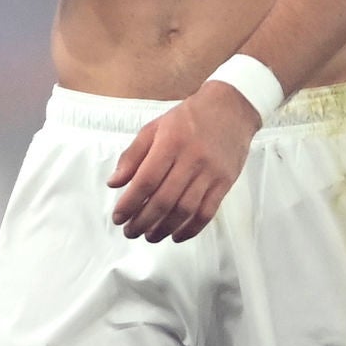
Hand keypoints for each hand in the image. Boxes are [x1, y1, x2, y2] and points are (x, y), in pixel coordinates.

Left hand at [108, 82, 261, 242]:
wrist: (231, 108)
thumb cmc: (189, 118)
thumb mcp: (155, 127)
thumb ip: (133, 155)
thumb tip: (114, 183)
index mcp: (170, 143)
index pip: (146, 180)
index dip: (129, 203)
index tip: (118, 217)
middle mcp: (191, 159)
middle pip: (164, 199)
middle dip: (143, 221)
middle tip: (130, 232)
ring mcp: (210, 173)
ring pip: (185, 210)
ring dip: (164, 229)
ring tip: (150, 237)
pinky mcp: (225, 182)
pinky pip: (207, 212)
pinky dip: (191, 229)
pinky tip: (176, 236)